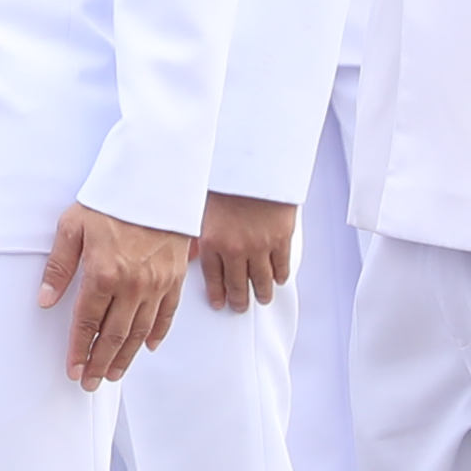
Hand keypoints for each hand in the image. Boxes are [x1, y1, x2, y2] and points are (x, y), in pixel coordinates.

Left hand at [43, 205, 193, 388]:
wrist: (154, 181)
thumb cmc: (110, 201)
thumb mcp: (71, 227)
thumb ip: (58, 267)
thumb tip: (44, 300)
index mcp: (103, 274)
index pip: (87, 323)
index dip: (79, 350)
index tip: (72, 370)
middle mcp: (132, 285)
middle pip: (114, 335)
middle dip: (100, 363)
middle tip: (90, 382)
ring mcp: (156, 283)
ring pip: (140, 331)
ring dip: (126, 357)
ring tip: (113, 374)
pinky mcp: (174, 277)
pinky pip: (166, 314)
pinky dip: (157, 334)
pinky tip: (148, 347)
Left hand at [193, 188, 298, 315]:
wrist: (256, 163)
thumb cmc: (226, 177)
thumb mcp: (201, 205)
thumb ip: (197, 232)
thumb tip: (189, 253)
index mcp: (212, 241)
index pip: (213, 278)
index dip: (217, 294)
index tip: (220, 303)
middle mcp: (235, 249)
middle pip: (237, 284)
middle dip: (239, 300)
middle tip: (240, 306)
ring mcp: (259, 246)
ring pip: (261, 280)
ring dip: (261, 293)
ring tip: (262, 298)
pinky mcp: (281, 239)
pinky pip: (281, 266)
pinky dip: (280, 276)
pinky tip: (278, 279)